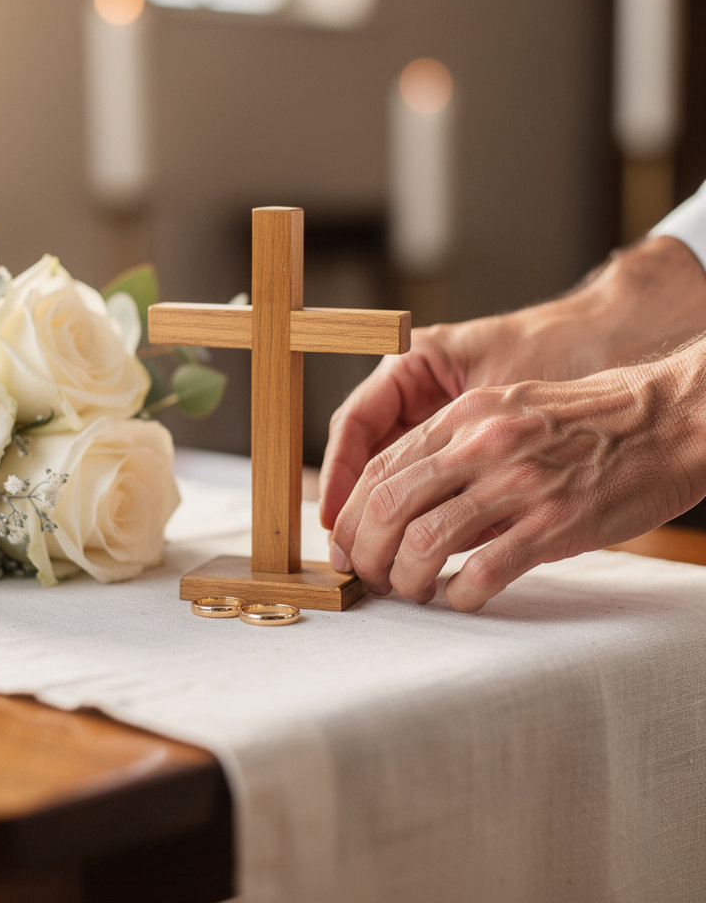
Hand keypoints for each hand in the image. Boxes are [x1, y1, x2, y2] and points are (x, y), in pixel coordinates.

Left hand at [326, 351, 705, 610]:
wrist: (668, 420)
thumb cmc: (584, 421)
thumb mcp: (505, 412)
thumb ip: (452, 449)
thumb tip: (401, 501)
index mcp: (463, 416)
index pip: (379, 468)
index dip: (349, 514)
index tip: (343, 545)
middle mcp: (482, 445)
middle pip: (390, 506)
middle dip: (365, 551)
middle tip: (369, 577)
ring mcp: (519, 484)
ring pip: (426, 540)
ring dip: (406, 578)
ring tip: (411, 591)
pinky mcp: (557, 525)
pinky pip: (485, 570)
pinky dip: (460, 594)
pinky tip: (460, 599)